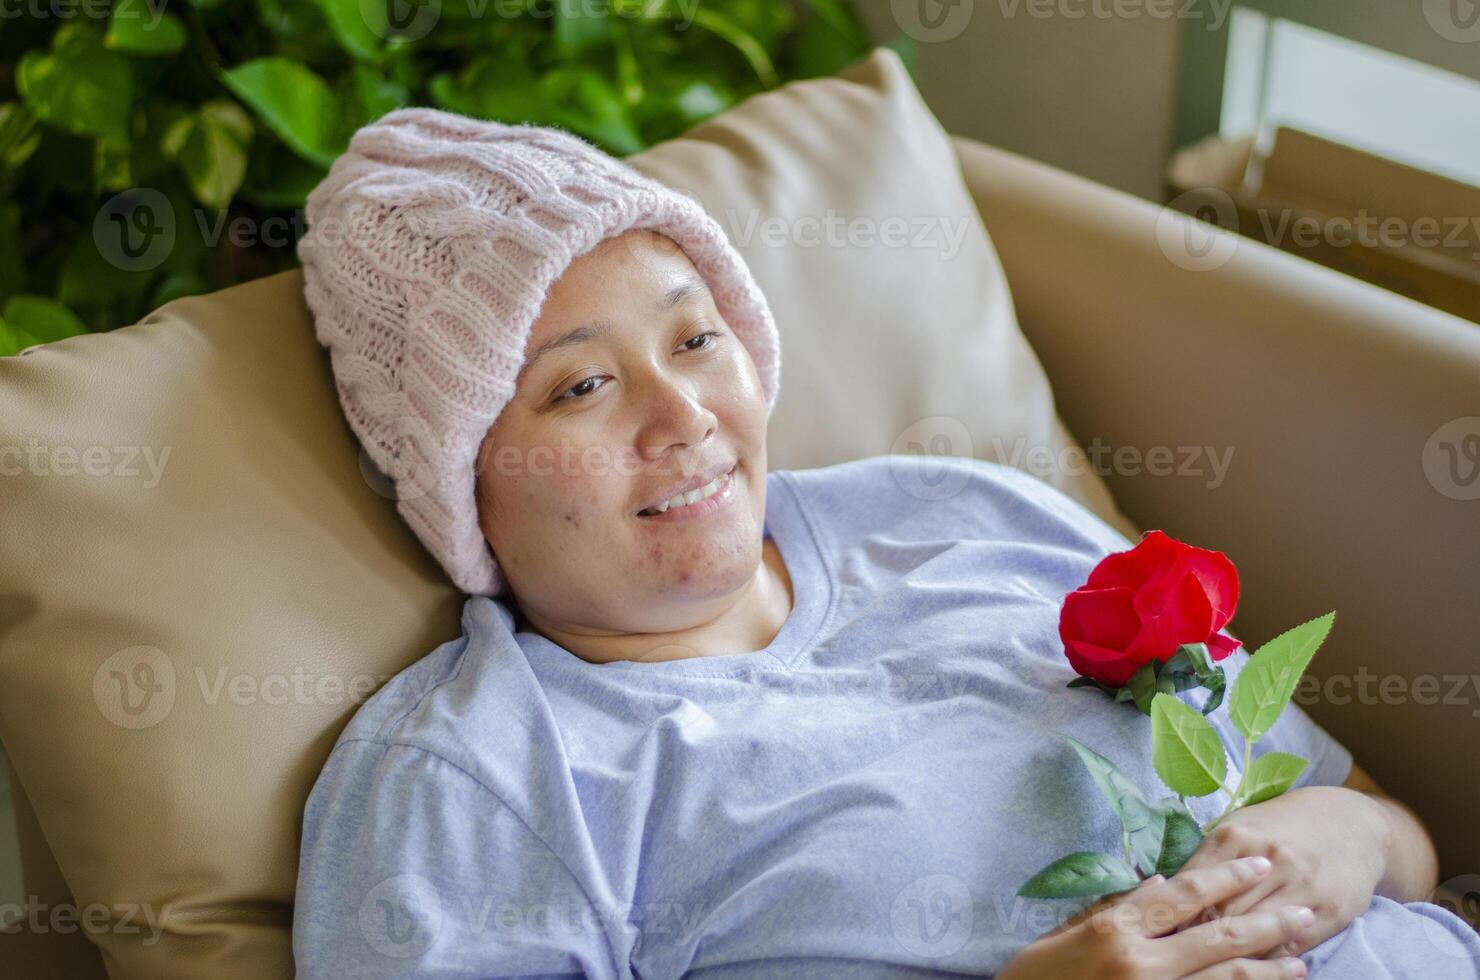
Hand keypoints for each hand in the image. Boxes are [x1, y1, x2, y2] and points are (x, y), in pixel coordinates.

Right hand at [998, 856, 1313, 978]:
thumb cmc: (1034, 979)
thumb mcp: (1063, 935)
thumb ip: (1112, 909)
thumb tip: (1160, 884)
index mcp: (1114, 929)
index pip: (1184, 894)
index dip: (1225, 876)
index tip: (1258, 863)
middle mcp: (1141, 962)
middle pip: (1218, 935)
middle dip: (1266, 922)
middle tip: (1304, 911)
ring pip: (1228, 978)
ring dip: (1271, 967)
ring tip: (1304, 955)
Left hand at [1174, 786, 1388, 957]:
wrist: (1352, 823)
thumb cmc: (1281, 826)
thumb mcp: (1240, 827)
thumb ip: (1205, 858)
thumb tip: (1159, 888)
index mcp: (1235, 837)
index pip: (1193, 887)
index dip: (1171, 916)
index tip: (1156, 937)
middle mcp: (1268, 859)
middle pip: (1220, 913)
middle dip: (1194, 940)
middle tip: (1173, 960)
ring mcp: (1301, 886)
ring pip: (1254, 934)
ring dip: (1228, 957)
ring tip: (1204, 969)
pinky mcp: (1330, 910)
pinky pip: (1290, 946)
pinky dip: (1266, 964)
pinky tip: (1249, 971)